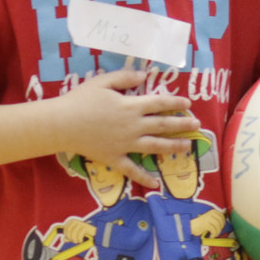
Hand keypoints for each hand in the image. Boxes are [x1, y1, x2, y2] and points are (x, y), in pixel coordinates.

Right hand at [50, 70, 199, 186]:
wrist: (62, 124)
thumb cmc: (80, 100)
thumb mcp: (102, 81)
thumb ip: (125, 77)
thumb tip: (144, 75)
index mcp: (131, 106)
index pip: (159, 103)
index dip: (175, 102)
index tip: (188, 103)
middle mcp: (134, 126)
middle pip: (163, 125)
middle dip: (182, 124)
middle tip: (197, 125)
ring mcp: (126, 144)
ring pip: (155, 146)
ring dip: (173, 146)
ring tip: (187, 146)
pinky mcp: (115, 158)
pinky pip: (132, 170)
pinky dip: (144, 177)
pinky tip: (156, 184)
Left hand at [61, 218, 95, 246]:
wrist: (95, 232)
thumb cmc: (85, 233)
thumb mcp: (76, 235)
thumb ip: (70, 237)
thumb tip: (64, 239)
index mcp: (72, 221)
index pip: (65, 229)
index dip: (67, 235)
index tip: (70, 239)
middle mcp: (75, 221)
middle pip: (69, 231)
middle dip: (71, 238)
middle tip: (75, 241)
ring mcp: (80, 223)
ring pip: (73, 233)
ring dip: (75, 240)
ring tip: (78, 241)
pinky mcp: (85, 226)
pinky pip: (79, 235)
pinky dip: (79, 239)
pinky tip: (81, 240)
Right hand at [194, 207, 225, 237]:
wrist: (191, 226)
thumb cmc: (201, 224)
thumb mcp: (210, 219)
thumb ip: (216, 219)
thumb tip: (224, 223)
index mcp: (212, 211)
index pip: (222, 216)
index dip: (223, 223)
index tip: (221, 228)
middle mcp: (210, 213)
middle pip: (221, 221)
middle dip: (220, 228)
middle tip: (217, 232)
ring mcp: (208, 218)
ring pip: (217, 226)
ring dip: (217, 232)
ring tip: (214, 235)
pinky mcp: (205, 223)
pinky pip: (213, 230)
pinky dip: (213, 234)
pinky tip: (211, 236)